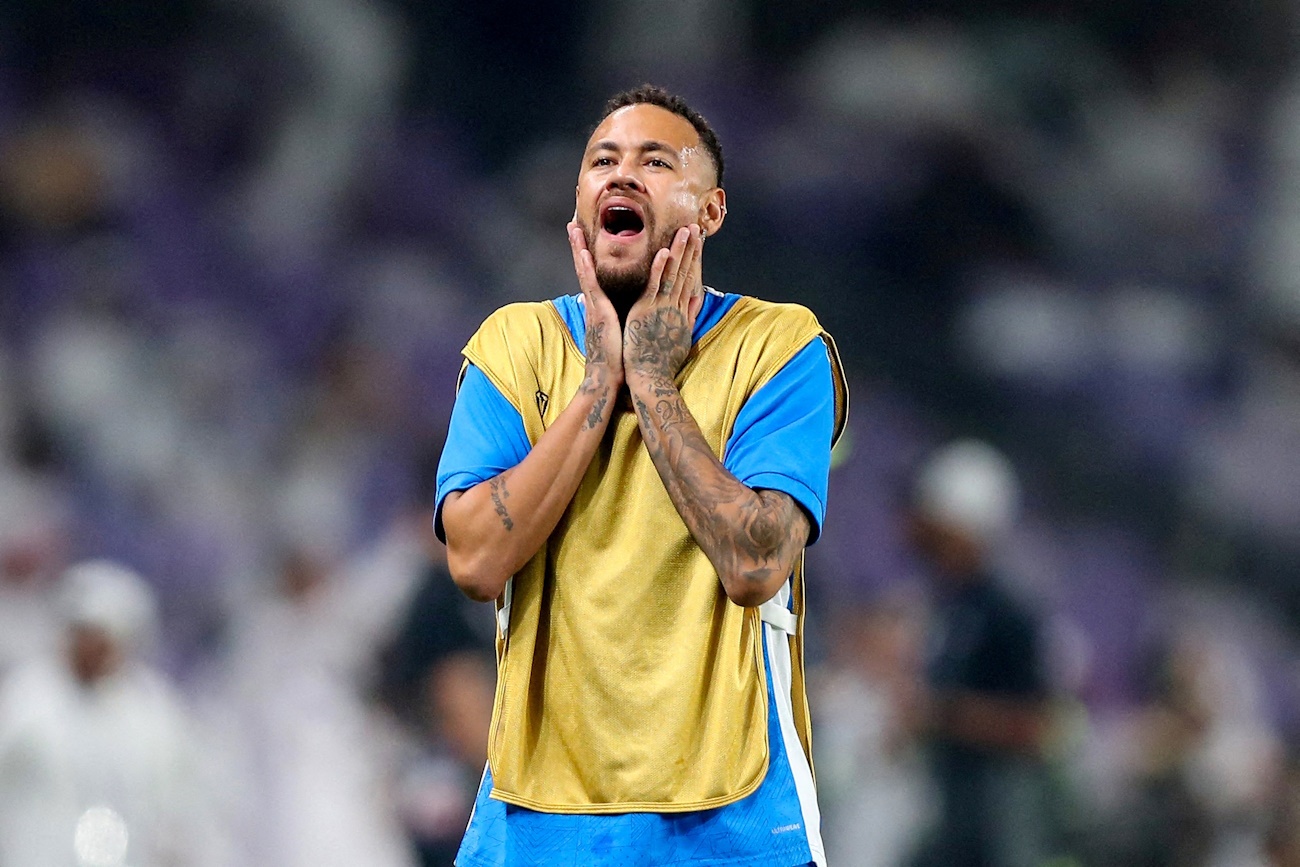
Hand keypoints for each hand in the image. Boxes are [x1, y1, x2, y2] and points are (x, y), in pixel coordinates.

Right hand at [568, 221, 623, 390]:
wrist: (607, 377)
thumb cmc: (614, 356)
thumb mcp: (609, 329)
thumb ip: (600, 312)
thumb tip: (593, 301)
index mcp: (598, 304)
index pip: (591, 273)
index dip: (586, 254)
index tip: (582, 236)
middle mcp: (593, 302)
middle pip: (584, 266)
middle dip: (578, 244)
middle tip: (572, 223)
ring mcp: (594, 306)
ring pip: (585, 271)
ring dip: (579, 248)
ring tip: (573, 228)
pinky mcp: (599, 312)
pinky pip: (593, 286)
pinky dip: (588, 269)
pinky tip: (584, 253)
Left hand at [623, 224, 704, 382]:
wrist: (651, 377)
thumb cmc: (662, 361)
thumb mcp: (680, 337)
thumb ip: (687, 317)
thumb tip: (696, 303)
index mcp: (680, 311)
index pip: (689, 279)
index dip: (693, 259)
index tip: (697, 242)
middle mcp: (675, 306)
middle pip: (685, 272)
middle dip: (691, 249)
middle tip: (695, 227)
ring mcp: (662, 307)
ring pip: (673, 274)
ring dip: (680, 251)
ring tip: (686, 230)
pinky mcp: (648, 311)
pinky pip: (655, 286)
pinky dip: (660, 269)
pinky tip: (665, 252)